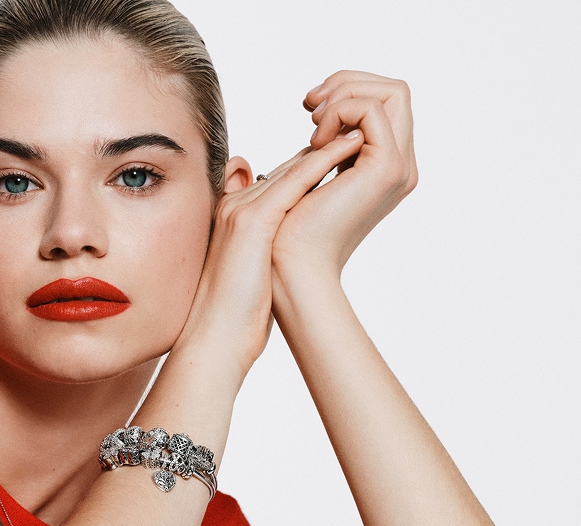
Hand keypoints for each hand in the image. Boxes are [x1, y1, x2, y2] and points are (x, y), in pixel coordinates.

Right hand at [177, 120, 366, 383]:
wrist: (214, 339)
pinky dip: (326, 160)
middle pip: (287, 166)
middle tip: (362, 136)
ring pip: (293, 165)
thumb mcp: (253, 276)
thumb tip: (288, 251)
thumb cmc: (235, 319)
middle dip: (325, 152)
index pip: (279, 179)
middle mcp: (234, 204)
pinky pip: (296, 179)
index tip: (345, 160)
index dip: (313, 168)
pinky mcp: (253, 220)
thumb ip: (267, 252)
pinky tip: (353, 148)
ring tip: (365, 131)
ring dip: (330, 147)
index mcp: (232, 216)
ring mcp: (241, 209)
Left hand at [269, 71, 417, 299]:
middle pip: (395, 90)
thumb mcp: (307, 173)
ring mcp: (398, 166)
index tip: (309, 107)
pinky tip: (315, 142)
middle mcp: (400, 165)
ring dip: (344, 96)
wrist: (291, 264)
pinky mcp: (386, 167)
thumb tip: (319, 108)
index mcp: (383, 166)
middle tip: (309, 105)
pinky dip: (340, 111)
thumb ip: (323, 144)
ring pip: (393, 92)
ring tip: (313, 127)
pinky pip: (372, 109)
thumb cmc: (288, 229)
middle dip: (347, 83)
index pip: (385, 100)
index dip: (347, 89)